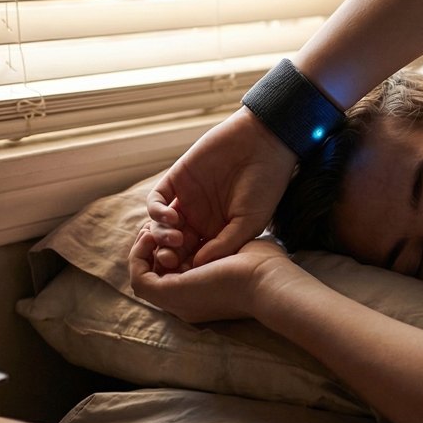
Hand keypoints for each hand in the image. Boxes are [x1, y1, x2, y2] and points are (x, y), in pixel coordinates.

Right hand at [130, 228, 294, 323]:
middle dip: (155, 244)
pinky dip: (138, 257)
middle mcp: (187, 295)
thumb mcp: (236, 246)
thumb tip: (206, 232)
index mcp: (204, 285)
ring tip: (152, 228)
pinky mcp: (169, 294)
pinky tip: (150, 234)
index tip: (172, 221)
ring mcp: (176, 297)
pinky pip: (140, 280)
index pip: (176, 265)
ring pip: (145, 275)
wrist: (267, 279)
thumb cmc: (263, 265)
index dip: (169, 242)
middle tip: (161, 225)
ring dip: (144, 250)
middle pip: (158, 270)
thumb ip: (219, 241)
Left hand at [146, 108, 296, 271]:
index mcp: (217, 233)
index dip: (185, 268)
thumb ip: (224, 245)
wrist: (265, 145)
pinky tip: (172, 218)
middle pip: (172, 244)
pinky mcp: (177, 179)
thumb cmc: (265, 186)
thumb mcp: (249, 223)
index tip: (184, 277)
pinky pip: (156, 200)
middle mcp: (199, 219)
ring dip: (162, 236)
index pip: (193, 256)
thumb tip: (197, 267)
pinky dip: (157, 212)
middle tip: (170, 261)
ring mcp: (186, 200)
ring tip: (175, 239)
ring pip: (161, 225)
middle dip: (167, 255)